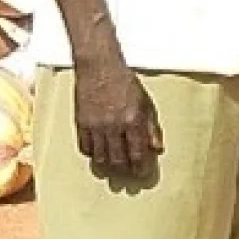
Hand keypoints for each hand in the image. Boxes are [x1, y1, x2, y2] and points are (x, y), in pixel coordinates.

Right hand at [72, 58, 163, 178]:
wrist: (99, 65)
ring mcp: (96, 125)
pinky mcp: (81, 122)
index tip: (141, 173)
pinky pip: (85, 147)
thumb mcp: (145, 102)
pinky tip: (98, 151)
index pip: (137, 154)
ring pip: (101, 158)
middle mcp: (114, 125)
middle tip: (127, 172)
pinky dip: (92, 153)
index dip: (140, 169)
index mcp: (133, 120)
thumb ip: (151, 127)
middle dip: (124, 170)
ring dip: (108, 165)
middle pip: (118, 160)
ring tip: (112, 165)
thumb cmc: (124, 80)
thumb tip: (157, 148)